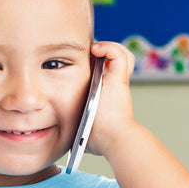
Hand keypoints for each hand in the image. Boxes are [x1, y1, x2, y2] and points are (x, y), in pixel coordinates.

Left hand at [85, 41, 136, 157]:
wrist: (112, 139)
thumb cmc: (97, 139)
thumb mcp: (82, 130)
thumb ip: (77, 126)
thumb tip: (67, 135)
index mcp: (106, 95)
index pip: (104, 73)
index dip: (95, 65)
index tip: (78, 64)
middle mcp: (114, 86)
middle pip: (116, 61)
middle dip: (102, 53)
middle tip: (85, 53)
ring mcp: (118, 81)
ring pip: (121, 55)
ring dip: (109, 48)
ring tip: (94, 50)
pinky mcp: (119, 79)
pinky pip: (118, 54)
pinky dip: (109, 48)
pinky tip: (96, 51)